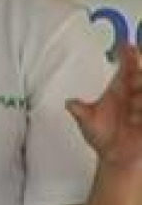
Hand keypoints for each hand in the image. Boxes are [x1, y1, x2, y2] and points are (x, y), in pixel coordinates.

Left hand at [66, 43, 141, 170]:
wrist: (118, 159)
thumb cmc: (105, 137)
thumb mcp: (88, 122)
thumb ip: (81, 111)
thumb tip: (70, 103)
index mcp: (120, 90)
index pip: (126, 68)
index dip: (127, 56)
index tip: (127, 45)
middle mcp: (134, 94)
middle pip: (139, 76)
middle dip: (137, 75)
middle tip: (134, 72)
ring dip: (139, 95)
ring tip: (134, 103)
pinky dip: (141, 109)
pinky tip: (137, 115)